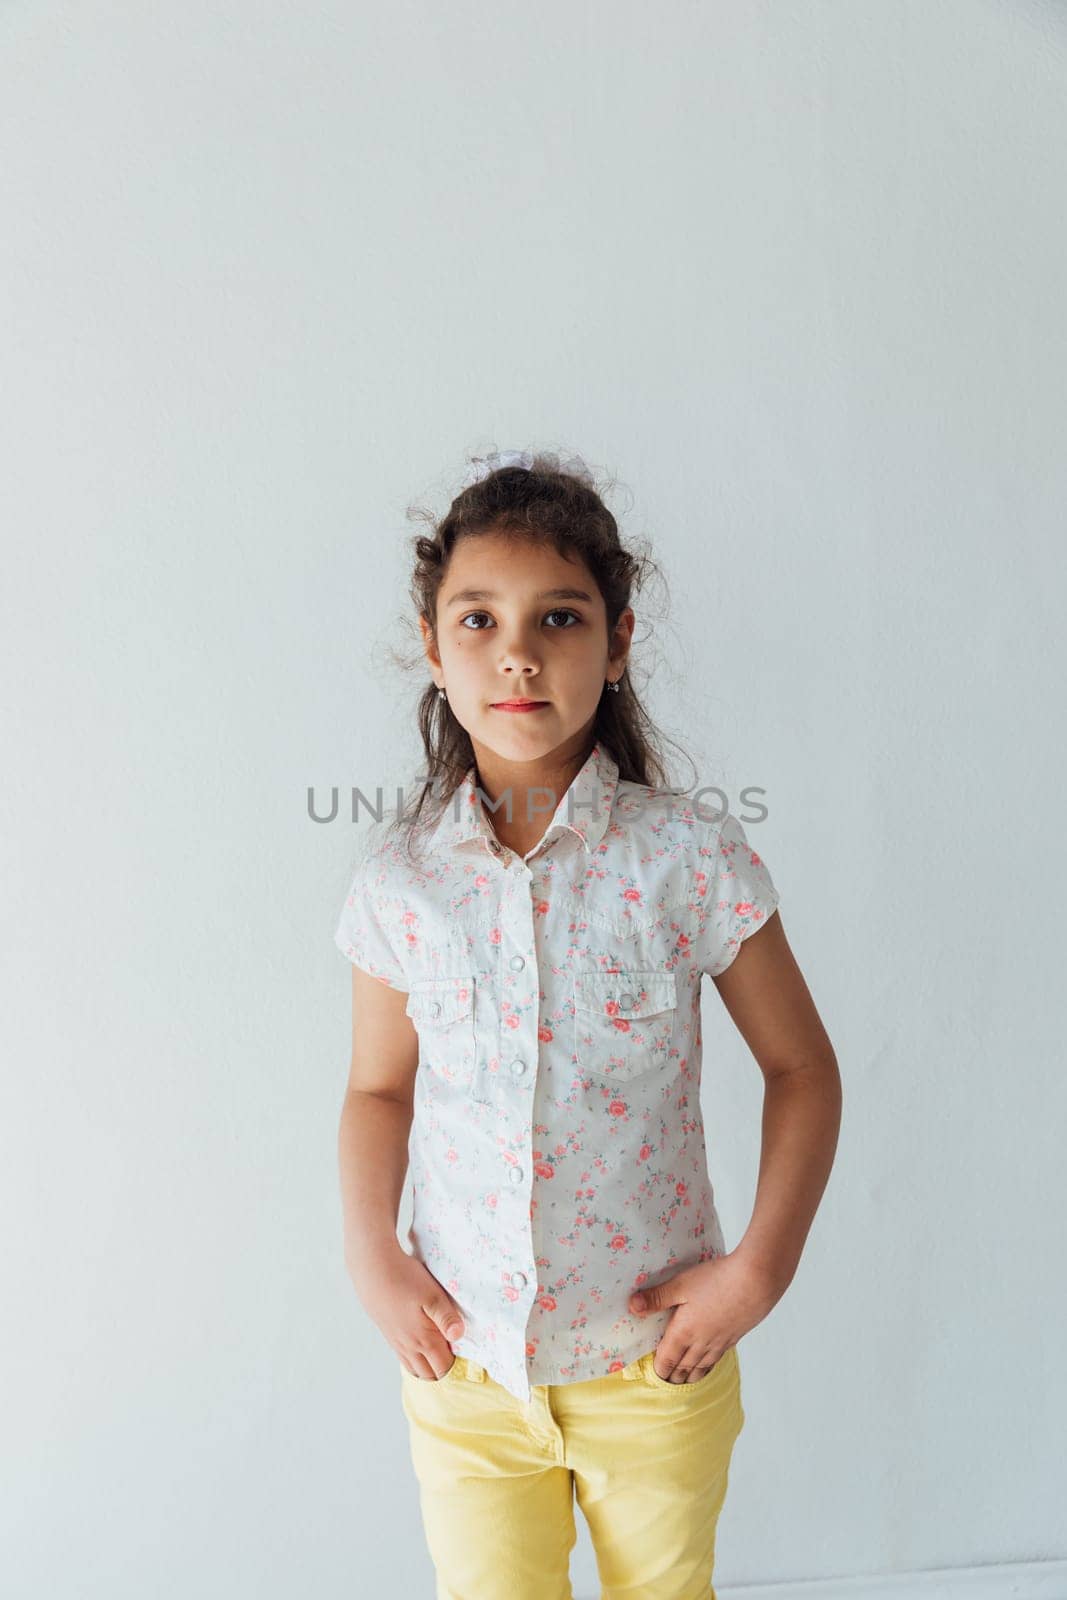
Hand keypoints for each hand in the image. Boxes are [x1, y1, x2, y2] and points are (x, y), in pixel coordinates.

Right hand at [350, 1245, 466, 1379]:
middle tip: (457, 1362)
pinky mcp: (388, 1333)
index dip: (457, 1369)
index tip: (469, 1363)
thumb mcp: (432, 1295)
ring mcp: (396, 1342)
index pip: (444, 1368)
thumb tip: (459, 1336)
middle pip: (429, 1375)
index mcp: (424, 1339)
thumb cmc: (404, 1279)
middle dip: (444, 1373)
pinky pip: (403, 1358)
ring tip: (440, 1360)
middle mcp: (409, 1346)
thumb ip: (447, 1318)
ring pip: (414, 1369)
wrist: (372, 1270)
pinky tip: (419, 1350)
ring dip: (428, 1370)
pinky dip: (414, 1362)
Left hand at [627, 1250, 782, 1383]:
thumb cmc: (716, 1280)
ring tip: (683, 1382)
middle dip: (672, 1377)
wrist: (756, 1282)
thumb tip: (632, 1307)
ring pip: (700, 1367)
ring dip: (689, 1376)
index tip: (652, 1377)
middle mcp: (701, 1343)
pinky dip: (708, 1367)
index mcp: (684, 1333)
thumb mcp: (680, 1284)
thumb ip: (656, 1297)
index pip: (666, 1360)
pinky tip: (708, 1364)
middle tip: (665, 1384)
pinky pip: (716, 1359)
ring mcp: (719, 1342)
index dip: (658, 1370)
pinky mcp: (734, 1337)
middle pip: (683, 1367)